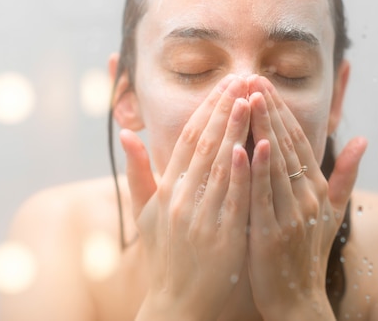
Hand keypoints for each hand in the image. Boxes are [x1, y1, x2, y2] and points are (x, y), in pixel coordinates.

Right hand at [120, 75, 252, 320]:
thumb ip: (138, 173)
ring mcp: (200, 218)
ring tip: (251, 99)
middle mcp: (180, 199)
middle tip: (243, 78)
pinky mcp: (222, 238)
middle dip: (224, 109)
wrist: (176, 303)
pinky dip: (242, 172)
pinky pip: (234, 199)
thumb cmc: (164, 255)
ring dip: (236, 130)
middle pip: (204, 145)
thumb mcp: (145, 214)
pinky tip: (253, 146)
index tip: (224, 85)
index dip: (205, 110)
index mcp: (165, 190)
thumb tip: (125, 133)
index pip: (186, 140)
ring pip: (220, 165)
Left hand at [245, 76, 366, 319]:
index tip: (261, 83)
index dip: (279, 110)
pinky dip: (257, 170)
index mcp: (316, 188)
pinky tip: (248, 145)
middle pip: (284, 144)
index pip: (297, 140)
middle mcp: (307, 196)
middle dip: (266, 108)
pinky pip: (263, 196)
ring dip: (260, 128)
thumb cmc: (308, 252)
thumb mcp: (332, 212)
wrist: (297, 299)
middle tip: (249, 77)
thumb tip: (365, 139)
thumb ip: (345, 175)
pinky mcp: (272, 234)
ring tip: (246, 97)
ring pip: (274, 163)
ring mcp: (291, 215)